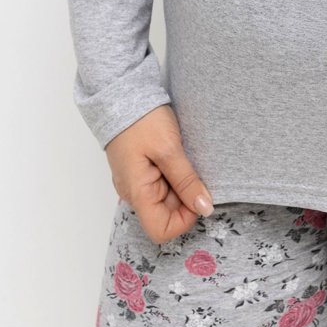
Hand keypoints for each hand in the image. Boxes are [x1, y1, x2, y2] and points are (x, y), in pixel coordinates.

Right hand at [105, 104, 214, 243]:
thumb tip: (205, 209)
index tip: (197, 195)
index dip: (184, 219)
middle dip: (185, 199)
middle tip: (194, 170)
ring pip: (166, 200)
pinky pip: (161, 185)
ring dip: (181, 186)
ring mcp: (136, 183)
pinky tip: (179, 158)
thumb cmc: (143, 121)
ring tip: (186, 160)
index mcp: (137, 193)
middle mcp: (134, 194)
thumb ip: (187, 181)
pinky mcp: (141, 171)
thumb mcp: (169, 150)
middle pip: (166, 215)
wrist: (122, 95)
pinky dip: (175, 177)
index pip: (161, 231)